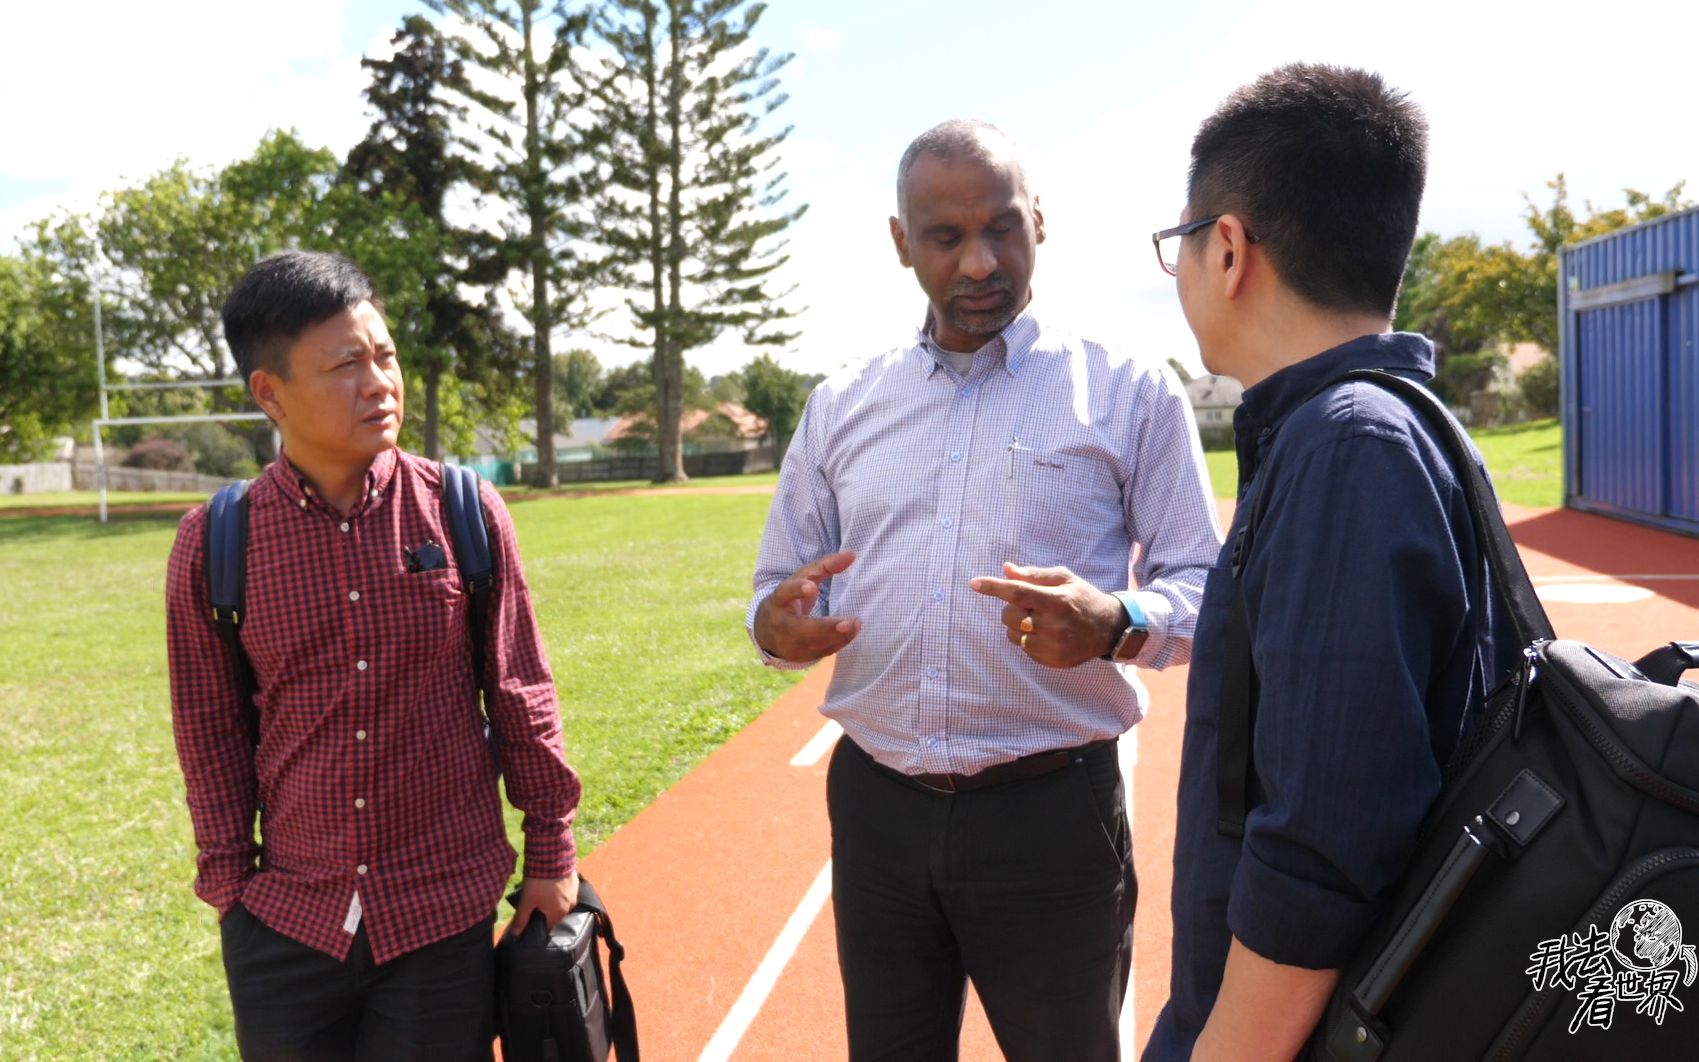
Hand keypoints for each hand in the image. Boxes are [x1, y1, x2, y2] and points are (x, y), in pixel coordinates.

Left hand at [505, 871, 580, 935]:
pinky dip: (560, 889)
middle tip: (535, 901)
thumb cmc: (539, 882)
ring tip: (543, 890)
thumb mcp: (526, 900)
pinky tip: (551, 882)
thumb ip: (521, 919)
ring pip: (562, 901)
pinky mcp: (576, 882)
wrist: (553, 857)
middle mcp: (570, 906)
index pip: (547, 926)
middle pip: (555, 914)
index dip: (537, 923)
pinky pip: (567, 890)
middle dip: (546, 910)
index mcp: (559, 914)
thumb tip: (515, 934)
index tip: (530, 915)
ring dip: (554, 899)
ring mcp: (574, 893)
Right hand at [753, 550, 861, 662]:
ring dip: (838, 636)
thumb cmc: (790, 598)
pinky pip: (822, 652)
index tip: (812, 587)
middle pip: (802, 628)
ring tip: (856, 624)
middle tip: (847, 622)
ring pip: (815, 643)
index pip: (786, 593)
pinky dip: (838, 643)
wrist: (767, 631)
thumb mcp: (802, 578)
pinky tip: (851, 632)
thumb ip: (826, 565)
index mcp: (780, 600)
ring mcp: (790, 644)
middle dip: (825, 627)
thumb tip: (853, 554)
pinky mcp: (800, 656)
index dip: (798, 590)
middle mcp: (782, 624)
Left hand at [969, 562, 1128, 668]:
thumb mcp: (1064, 579)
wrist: (1109, 629)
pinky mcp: (1052, 660)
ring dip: (1016, 625)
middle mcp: (1054, 625)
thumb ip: (1034, 575)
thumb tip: (1006, 569)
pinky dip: (1027, 639)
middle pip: (1009, 616)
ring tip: (1037, 619)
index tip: (974, 583)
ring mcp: (1053, 646)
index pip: (1018, 592)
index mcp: (1056, 600)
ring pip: (1012, 635)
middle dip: (1010, 607)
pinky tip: (1045, 634)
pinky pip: (1023, 649)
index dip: (994, 587)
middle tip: (1027, 604)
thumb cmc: (1082, 598)